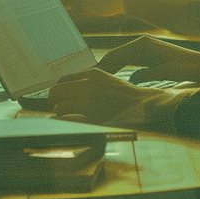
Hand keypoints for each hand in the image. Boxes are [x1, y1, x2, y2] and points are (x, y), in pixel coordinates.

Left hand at [47, 68, 166, 126]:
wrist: (145, 105)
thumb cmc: (127, 97)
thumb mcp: (107, 80)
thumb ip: (89, 82)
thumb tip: (69, 89)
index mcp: (92, 73)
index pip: (62, 79)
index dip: (58, 90)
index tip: (58, 98)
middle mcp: (88, 83)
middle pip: (56, 91)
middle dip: (54, 101)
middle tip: (58, 109)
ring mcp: (89, 98)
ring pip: (58, 105)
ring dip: (60, 113)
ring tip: (66, 118)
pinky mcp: (91, 113)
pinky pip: (66, 116)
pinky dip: (63, 121)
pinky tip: (68, 124)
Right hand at [94, 35, 199, 81]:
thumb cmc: (186, 68)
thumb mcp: (164, 73)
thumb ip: (145, 75)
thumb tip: (129, 79)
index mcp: (142, 45)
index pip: (115, 56)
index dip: (102, 67)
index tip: (90, 78)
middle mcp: (141, 44)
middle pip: (115, 56)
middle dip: (102, 68)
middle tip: (88, 81)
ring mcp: (144, 48)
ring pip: (120, 58)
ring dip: (110, 69)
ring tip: (97, 81)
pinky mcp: (148, 55)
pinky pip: (128, 61)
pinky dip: (119, 69)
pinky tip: (114, 79)